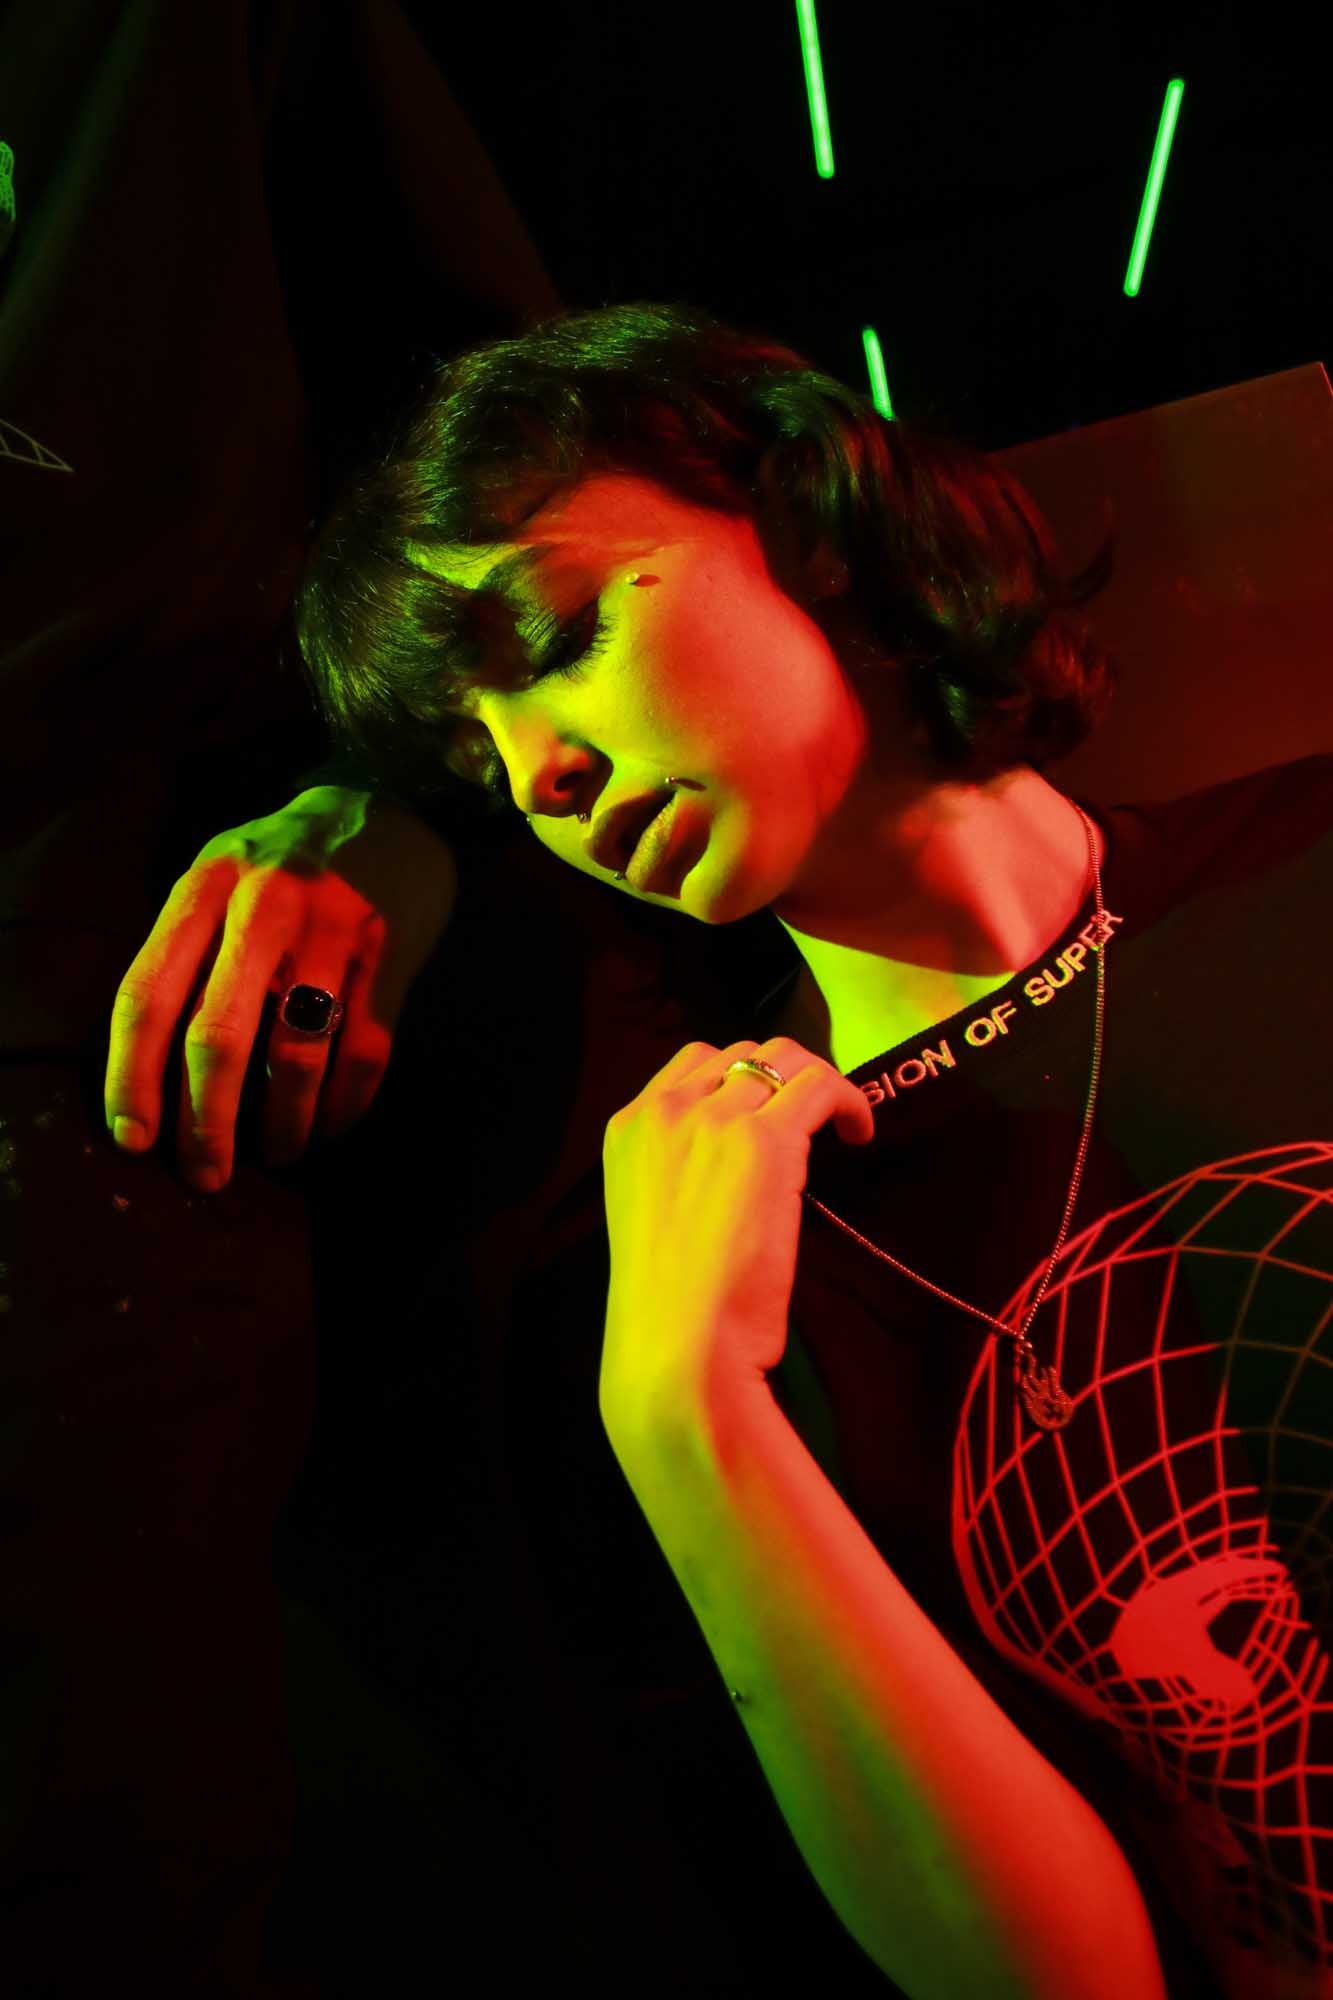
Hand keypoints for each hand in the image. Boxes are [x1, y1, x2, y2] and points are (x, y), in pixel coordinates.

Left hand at [104, 788, 458, 1190]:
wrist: (386, 809)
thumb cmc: (278, 864)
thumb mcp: (216, 881)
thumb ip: (185, 953)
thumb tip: (153, 1077)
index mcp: (203, 890)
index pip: (148, 994)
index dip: (132, 1076)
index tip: (133, 1140)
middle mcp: (263, 905)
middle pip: (220, 1035)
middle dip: (207, 1122)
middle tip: (206, 1174)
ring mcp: (332, 928)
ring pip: (298, 1054)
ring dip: (283, 1124)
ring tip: (275, 1154)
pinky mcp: (389, 954)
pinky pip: (365, 1051)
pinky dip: (345, 1105)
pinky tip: (330, 1128)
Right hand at [599, 1036, 873, 1434]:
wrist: (676, 1349)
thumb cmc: (669, 1309)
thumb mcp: (652, 1218)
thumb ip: (681, 1170)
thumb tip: (737, 1158)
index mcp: (629, 1128)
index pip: (694, 1062)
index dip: (742, 1080)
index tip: (770, 1112)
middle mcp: (666, 1110)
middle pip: (743, 1054)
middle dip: (783, 1080)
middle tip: (811, 1121)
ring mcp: (713, 1120)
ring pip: (785, 1060)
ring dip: (818, 1085)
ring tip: (839, 1125)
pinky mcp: (764, 1142)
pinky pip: (821, 1087)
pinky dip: (849, 1102)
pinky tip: (858, 1135)